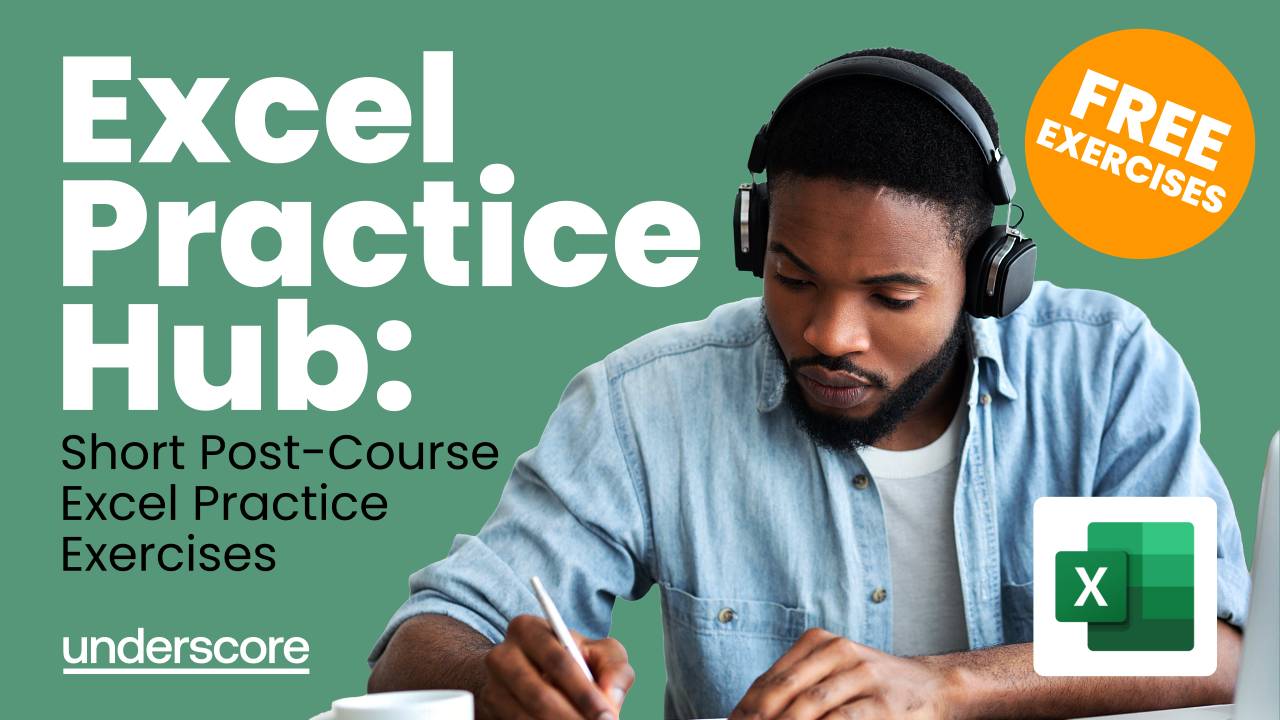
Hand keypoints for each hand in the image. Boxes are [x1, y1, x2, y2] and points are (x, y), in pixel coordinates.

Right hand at [479, 614, 634, 719]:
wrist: (529, 672)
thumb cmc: (572, 660)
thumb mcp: (598, 652)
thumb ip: (613, 667)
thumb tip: (610, 696)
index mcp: (528, 629)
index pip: (558, 662)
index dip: (585, 693)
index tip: (607, 716)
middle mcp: (502, 655)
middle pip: (539, 695)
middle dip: (572, 719)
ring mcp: (492, 685)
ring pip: (526, 717)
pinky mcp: (490, 710)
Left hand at [728, 628, 956, 719]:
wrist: (933, 686)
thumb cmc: (873, 685)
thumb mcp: (834, 672)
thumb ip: (798, 689)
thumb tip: (753, 715)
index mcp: (820, 642)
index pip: (771, 679)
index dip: (746, 707)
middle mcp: (839, 652)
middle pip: (785, 690)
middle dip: (759, 718)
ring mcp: (863, 676)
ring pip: (810, 706)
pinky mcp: (883, 704)